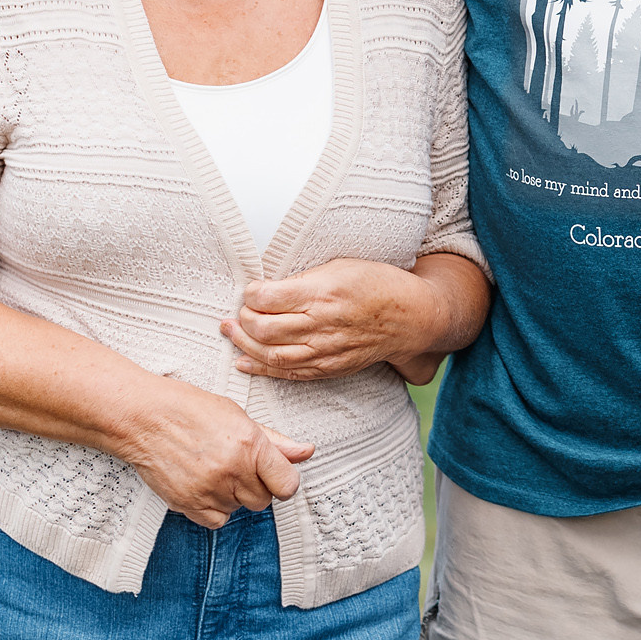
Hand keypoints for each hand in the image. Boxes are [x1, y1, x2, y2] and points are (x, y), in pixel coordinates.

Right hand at [119, 379, 314, 528]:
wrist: (144, 418)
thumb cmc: (189, 410)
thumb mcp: (238, 416)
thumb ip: (274, 441)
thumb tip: (306, 452)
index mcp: (250, 445)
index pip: (287, 484)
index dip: (284, 481)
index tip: (277, 476)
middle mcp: (232, 470)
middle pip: (263, 500)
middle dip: (256, 486)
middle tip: (238, 466)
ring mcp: (209, 490)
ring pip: (239, 509)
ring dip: (233, 496)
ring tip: (215, 470)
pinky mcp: (188, 505)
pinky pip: (216, 521)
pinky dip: (215, 508)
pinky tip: (205, 486)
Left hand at [224, 259, 454, 385]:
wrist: (410, 317)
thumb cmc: (376, 283)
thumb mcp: (341, 265)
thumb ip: (303, 278)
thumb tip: (266, 287)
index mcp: (324, 292)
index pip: (269, 297)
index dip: (250, 293)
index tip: (249, 289)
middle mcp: (322, 324)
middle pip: (264, 328)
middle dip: (241, 320)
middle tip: (235, 312)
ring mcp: (326, 350)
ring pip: (271, 353)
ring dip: (243, 344)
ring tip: (230, 332)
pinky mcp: (329, 368)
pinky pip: (288, 373)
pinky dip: (261, 368)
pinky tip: (242, 361)